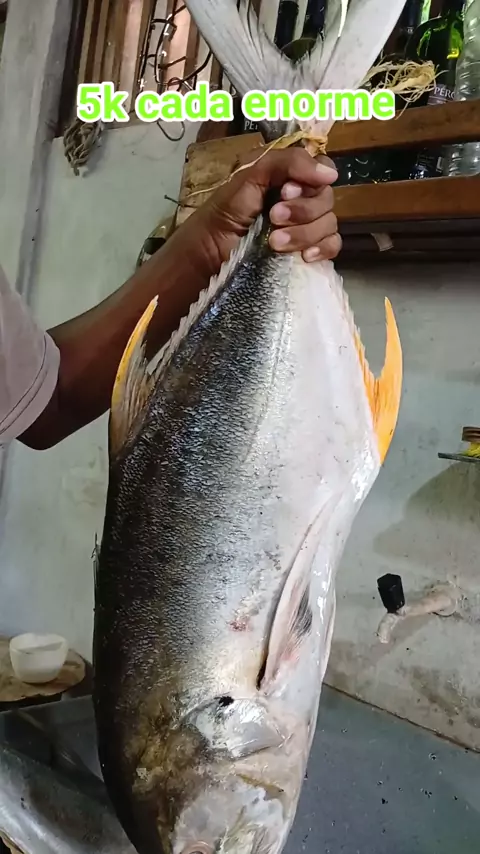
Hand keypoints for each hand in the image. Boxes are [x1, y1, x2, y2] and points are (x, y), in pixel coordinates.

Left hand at [183, 147, 340, 278]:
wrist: (212, 250)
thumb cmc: (227, 209)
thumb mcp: (252, 174)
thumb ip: (288, 163)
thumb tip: (330, 175)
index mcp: (291, 176)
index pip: (323, 170)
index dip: (311, 181)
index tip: (286, 191)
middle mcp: (303, 199)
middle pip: (326, 199)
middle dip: (301, 210)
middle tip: (273, 217)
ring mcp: (307, 227)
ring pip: (329, 224)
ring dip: (303, 233)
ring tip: (273, 241)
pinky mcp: (307, 251)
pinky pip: (332, 246)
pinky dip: (322, 249)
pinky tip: (305, 255)